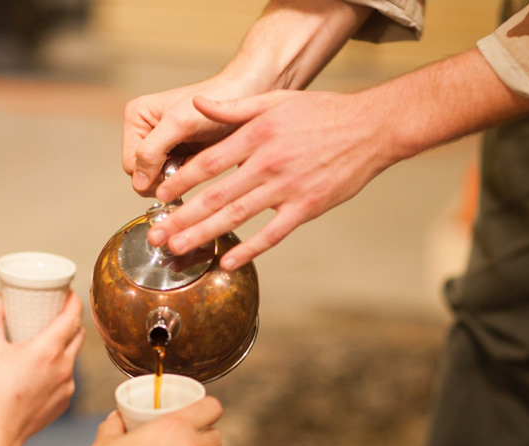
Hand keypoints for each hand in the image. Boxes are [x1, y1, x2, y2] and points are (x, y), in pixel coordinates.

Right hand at [0, 291, 84, 445]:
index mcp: (48, 349)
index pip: (72, 316)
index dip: (73, 301)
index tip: (68, 294)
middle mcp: (64, 366)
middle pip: (78, 334)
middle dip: (71, 320)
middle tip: (56, 313)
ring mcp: (68, 385)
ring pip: (74, 356)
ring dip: (66, 345)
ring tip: (48, 340)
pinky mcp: (65, 400)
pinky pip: (68, 376)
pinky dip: (60, 368)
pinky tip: (44, 369)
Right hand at [123, 75, 259, 195]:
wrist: (245, 94)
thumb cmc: (216, 100)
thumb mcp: (179, 124)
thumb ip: (152, 150)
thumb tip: (138, 181)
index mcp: (136, 117)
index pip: (130, 165)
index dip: (150, 175)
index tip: (174, 169)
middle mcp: (144, 130)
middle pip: (141, 175)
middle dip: (163, 176)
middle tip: (186, 164)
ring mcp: (160, 143)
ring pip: (156, 179)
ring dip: (175, 177)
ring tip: (193, 160)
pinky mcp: (177, 152)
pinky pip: (172, 177)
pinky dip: (184, 176)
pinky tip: (197, 162)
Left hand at [147, 89, 397, 270]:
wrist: (371, 128)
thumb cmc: (322, 113)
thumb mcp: (275, 100)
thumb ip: (233, 108)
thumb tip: (196, 105)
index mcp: (257, 135)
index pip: (209, 162)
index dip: (181, 181)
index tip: (161, 195)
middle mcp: (268, 163)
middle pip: (215, 195)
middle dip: (182, 217)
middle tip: (157, 234)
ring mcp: (288, 188)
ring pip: (237, 216)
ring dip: (204, 235)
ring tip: (179, 249)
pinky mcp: (307, 208)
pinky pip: (272, 234)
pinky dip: (249, 249)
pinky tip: (227, 262)